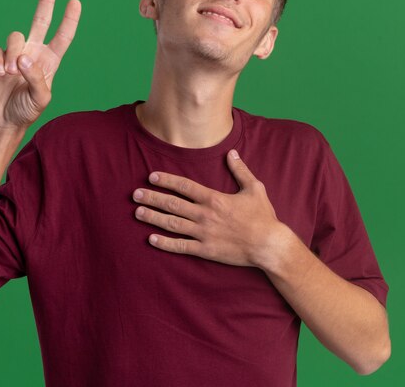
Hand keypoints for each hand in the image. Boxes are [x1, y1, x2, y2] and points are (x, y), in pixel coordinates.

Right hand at [0, 0, 81, 129]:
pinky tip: (1, 74)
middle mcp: (33, 53)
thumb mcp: (40, 99)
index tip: (75, 1)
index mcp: (49, 61)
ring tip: (12, 73)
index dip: (69, 20)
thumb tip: (24, 57)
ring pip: (15, 36)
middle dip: (45, 2)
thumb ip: (37, 78)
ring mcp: (13, 54)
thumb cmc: (26, 110)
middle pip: (40, 21)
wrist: (2, 120)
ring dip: (14, 53)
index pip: (62, 37)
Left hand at [132, 149, 284, 267]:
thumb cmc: (263, 217)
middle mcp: (205, 215)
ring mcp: (203, 233)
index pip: (184, 186)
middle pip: (172, 204)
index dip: (166, 181)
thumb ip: (240, 170)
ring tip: (138, 212)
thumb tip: (231, 153)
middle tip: (135, 194)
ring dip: (153, 217)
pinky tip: (151, 239)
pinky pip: (180, 246)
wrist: (269, 245)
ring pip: (172, 224)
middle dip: (152, 198)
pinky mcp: (205, 250)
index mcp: (214, 199)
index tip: (151, 177)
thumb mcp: (254, 188)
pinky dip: (164, 243)